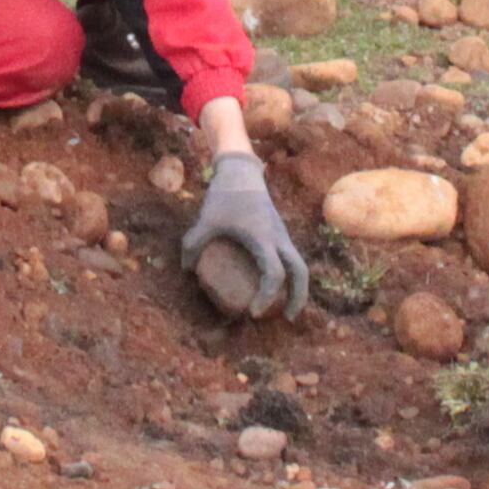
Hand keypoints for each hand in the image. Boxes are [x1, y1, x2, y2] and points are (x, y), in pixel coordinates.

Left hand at [181, 150, 314, 322]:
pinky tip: (276, 283)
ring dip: (297, 286)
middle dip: (298, 297)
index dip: (266, 297)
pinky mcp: (279, 230)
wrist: (241, 170)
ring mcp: (282, 233)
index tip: (253, 312)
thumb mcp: (206, 219)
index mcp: (264, 238)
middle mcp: (279, 238)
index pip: (274, 274)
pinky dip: (290, 273)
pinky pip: (291, 256)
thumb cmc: (225, 195)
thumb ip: (193, 244)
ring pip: (299, 263)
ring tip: (287, 306)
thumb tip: (187, 269)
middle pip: (301, 272)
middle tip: (288, 318)